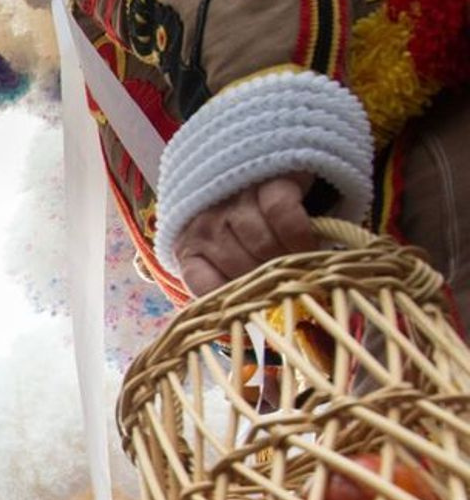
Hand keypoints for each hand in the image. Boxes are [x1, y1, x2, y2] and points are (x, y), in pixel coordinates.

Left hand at [173, 173, 317, 297]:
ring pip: (261, 243)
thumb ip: (232, 285)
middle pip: (240, 266)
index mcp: (190, 249)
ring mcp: (233, 201)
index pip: (205, 286)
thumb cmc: (247, 229)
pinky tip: (309, 244)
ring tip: (302, 265)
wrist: (265, 172)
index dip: (234, 303)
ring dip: (288, 259)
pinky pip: (282, 213)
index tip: (257, 310)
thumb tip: (253, 327)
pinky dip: (299, 234)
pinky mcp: (265, 181)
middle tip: (290, 285)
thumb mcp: (228, 258)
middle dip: (270, 282)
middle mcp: (205, 224)